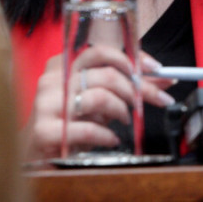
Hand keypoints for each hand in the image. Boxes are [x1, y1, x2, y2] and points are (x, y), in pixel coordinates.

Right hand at [24, 50, 175, 160]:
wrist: (36, 151)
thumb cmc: (72, 120)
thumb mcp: (101, 98)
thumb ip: (129, 86)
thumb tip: (165, 78)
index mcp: (65, 64)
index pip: (103, 51)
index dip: (133, 59)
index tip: (156, 69)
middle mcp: (54, 79)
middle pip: (106, 74)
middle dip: (137, 88)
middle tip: (150, 100)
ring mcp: (46, 104)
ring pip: (100, 97)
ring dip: (121, 110)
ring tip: (126, 120)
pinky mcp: (44, 130)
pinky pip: (87, 128)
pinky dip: (107, 135)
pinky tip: (112, 139)